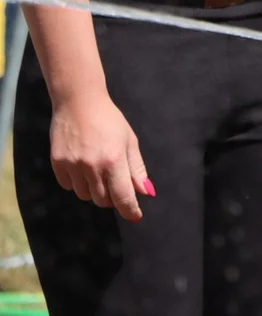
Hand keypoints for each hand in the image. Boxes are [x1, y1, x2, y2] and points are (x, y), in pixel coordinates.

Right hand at [50, 90, 154, 222]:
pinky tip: (82, 166)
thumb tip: (146, 192)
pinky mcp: (57, 164)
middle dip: (112, 198)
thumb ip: (137, 169)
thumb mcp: (129, 141)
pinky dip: (77, 183)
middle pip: (103, 200)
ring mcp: (72, 166)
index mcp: (114, 160)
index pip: (123, 196)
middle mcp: (92, 166)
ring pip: (85, 195)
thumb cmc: (109, 120)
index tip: (135, 216)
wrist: (78, 102)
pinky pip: (69, 186)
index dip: (130, 209)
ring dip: (95, 190)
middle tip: (116, 185)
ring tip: (98, 170)